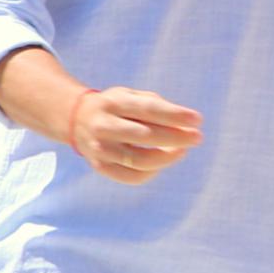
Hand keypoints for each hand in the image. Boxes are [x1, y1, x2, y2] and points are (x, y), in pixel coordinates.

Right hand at [65, 85, 203, 184]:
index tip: (197, 119)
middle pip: (145, 136)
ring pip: (140, 160)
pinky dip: (153, 171)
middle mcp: (103, 126)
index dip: (174, 115)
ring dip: (167, 157)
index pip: (148, 109)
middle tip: (197, 137)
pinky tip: (162, 161)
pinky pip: (133, 176)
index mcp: (112, 103)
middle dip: (176, 137)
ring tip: (182, 150)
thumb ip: (154, 104)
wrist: (76, 120)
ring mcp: (100, 149)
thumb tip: (183, 124)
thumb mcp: (129, 96)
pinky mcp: (100, 167)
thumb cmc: (115, 107)